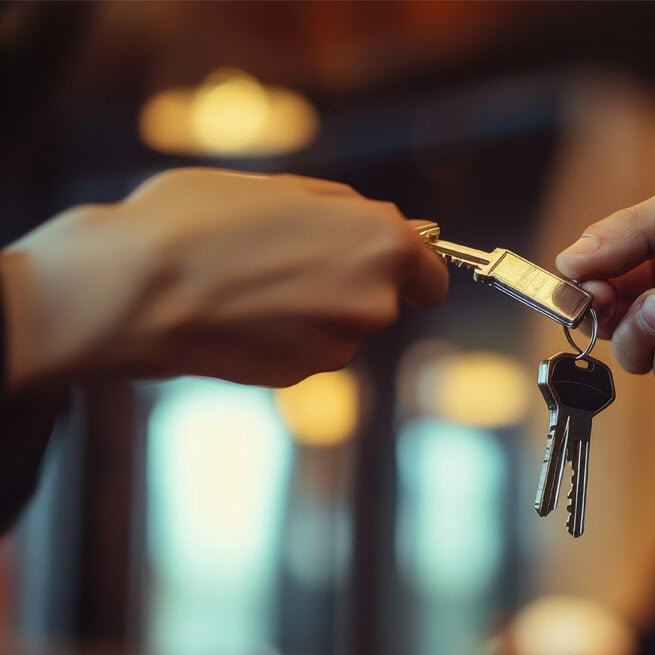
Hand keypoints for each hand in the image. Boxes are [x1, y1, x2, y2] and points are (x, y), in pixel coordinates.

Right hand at [0, 168, 447, 390]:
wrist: (133, 289)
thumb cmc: (198, 220)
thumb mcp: (281, 188)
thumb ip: (347, 212)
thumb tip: (392, 225)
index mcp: (382, 244)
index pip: (431, 274)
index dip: (410, 269)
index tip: (384, 266)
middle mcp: (374, 300)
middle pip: (383, 299)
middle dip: (350, 283)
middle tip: (286, 258)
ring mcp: (339, 344)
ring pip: (343, 326)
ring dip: (314, 309)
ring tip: (249, 281)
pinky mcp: (303, 376)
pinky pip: (308, 349)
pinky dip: (286, 336)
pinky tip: (239, 315)